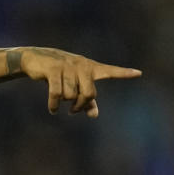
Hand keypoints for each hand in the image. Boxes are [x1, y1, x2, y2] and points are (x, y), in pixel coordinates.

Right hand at [20, 47, 141, 117]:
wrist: (34, 59)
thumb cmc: (58, 73)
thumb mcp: (73, 84)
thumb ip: (86, 99)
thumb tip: (94, 115)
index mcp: (90, 67)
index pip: (110, 71)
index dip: (124, 73)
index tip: (139, 73)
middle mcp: (81, 65)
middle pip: (89, 93)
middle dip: (80, 105)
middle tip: (73, 111)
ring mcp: (67, 66)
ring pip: (71, 95)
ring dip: (64, 103)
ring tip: (58, 102)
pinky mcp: (54, 69)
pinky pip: (57, 93)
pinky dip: (54, 105)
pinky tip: (52, 110)